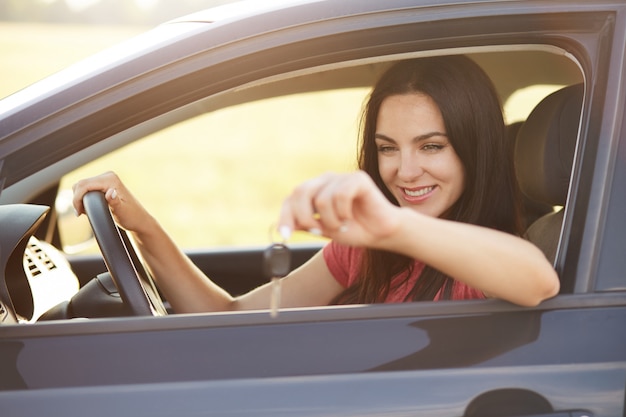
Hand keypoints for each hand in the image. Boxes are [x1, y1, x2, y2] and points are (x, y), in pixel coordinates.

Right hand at [72, 171, 150, 233]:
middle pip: (80, 184)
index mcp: (111, 179)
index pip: (84, 185)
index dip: (77, 199)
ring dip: (79, 199)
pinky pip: (86, 188)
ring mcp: (106, 179)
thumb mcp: (122, 211)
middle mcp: (108, 176)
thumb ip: (114, 202)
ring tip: (84, 212)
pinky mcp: (103, 185)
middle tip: (81, 213)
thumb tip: (110, 192)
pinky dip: (83, 198)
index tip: (79, 212)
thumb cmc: (132, 217)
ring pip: (81, 186)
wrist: (139, 219)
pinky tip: (87, 208)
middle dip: (77, 199)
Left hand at [278, 171, 401, 247]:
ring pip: (321, 199)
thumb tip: (282, 226)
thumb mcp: (323, 230)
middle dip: (305, 217)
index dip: (285, 216)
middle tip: (318, 230)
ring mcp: (342, 177)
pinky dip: (343, 212)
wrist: (381, 234)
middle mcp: (326, 180)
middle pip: (301, 192)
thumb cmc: (354, 230)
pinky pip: (340, 195)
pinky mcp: (358, 178)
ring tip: (342, 224)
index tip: (285, 235)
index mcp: (315, 190)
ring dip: (331, 220)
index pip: (291, 198)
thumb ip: (304, 224)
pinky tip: (351, 216)